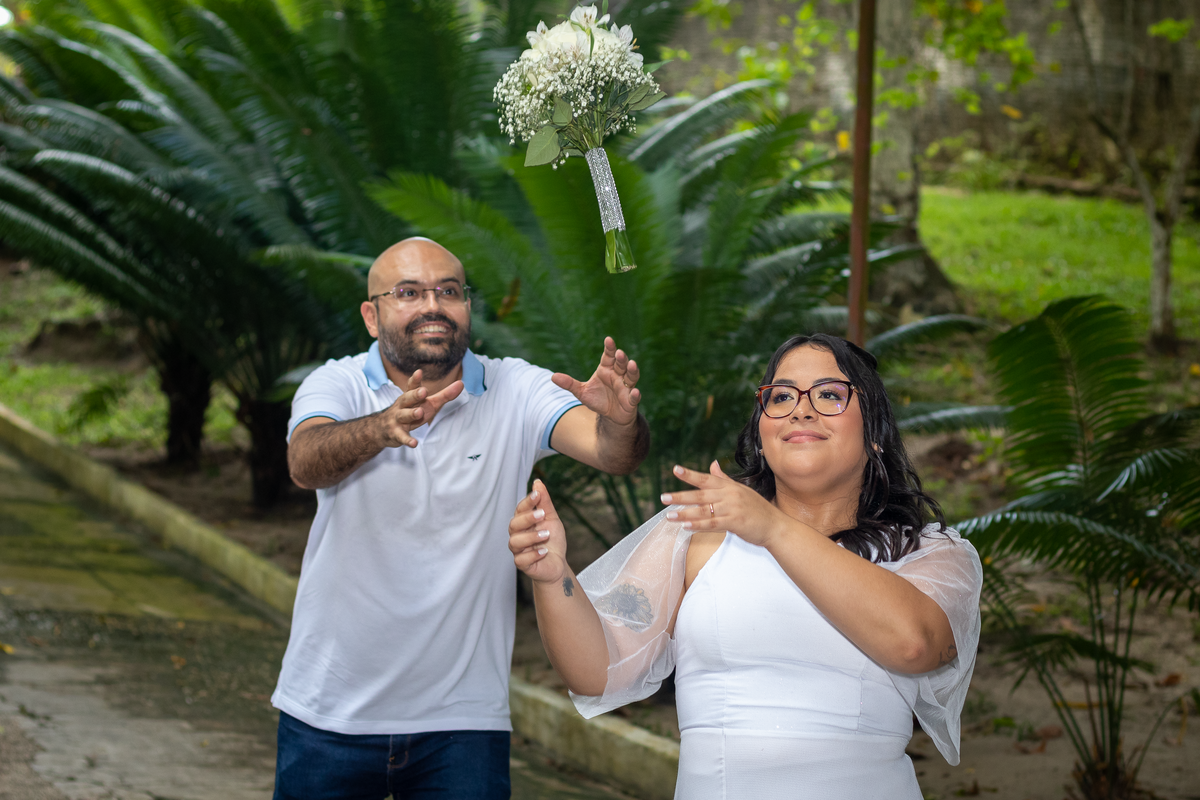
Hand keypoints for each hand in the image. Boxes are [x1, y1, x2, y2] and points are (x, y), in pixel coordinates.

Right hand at [376, 369, 463, 447]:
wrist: (383, 429)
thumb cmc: (410, 412)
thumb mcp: (428, 403)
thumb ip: (444, 395)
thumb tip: (461, 384)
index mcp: (409, 397)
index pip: (411, 387)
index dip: (415, 380)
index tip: (419, 372)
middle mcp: (402, 406)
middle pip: (407, 399)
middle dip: (414, 395)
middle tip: (423, 392)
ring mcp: (397, 420)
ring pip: (403, 416)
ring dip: (411, 414)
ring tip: (419, 413)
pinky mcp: (396, 434)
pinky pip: (401, 437)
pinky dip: (407, 440)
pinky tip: (414, 443)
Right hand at [508, 480, 569, 583]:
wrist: (558, 563)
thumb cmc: (552, 540)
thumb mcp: (551, 519)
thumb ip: (544, 502)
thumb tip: (537, 483)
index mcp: (523, 522)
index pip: (520, 509)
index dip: (527, 502)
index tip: (537, 495)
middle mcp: (518, 534)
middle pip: (513, 524)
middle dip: (527, 518)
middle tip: (542, 515)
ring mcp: (519, 550)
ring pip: (515, 541)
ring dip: (531, 537)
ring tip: (546, 535)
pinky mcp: (522, 564)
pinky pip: (521, 559)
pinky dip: (532, 555)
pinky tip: (543, 552)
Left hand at [552, 336, 639, 426]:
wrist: (609, 416)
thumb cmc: (597, 399)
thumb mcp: (581, 392)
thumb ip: (569, 384)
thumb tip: (553, 377)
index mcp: (606, 370)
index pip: (608, 356)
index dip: (609, 348)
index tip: (608, 339)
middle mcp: (618, 376)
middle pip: (621, 364)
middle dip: (621, 358)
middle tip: (619, 353)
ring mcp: (626, 388)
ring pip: (631, 376)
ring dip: (632, 370)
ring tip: (632, 364)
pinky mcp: (630, 401)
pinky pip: (634, 397)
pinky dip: (635, 395)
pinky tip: (635, 392)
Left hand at [660, 461, 790, 547]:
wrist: (775, 526)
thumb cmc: (757, 509)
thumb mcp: (741, 490)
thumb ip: (723, 479)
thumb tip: (712, 464)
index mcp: (729, 486)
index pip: (706, 478)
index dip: (690, 474)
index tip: (675, 469)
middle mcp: (729, 495)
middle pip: (700, 494)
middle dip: (680, 496)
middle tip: (663, 497)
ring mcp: (732, 508)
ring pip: (704, 510)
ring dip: (685, 513)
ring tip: (669, 515)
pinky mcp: (735, 522)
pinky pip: (713, 524)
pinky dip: (698, 525)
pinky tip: (686, 526)